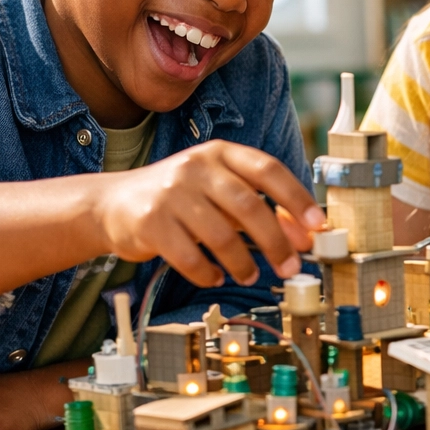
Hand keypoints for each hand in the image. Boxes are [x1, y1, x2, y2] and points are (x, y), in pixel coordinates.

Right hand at [95, 140, 325, 287]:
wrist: (113, 204)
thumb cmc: (180, 199)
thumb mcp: (220, 191)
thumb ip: (261, 207)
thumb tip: (304, 234)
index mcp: (220, 152)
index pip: (268, 170)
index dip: (297, 198)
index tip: (317, 225)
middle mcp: (196, 166)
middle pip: (249, 206)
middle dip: (277, 242)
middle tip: (292, 267)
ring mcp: (170, 193)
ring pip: (221, 236)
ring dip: (243, 263)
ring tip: (250, 275)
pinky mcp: (150, 222)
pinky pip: (190, 257)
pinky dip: (208, 273)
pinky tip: (214, 277)